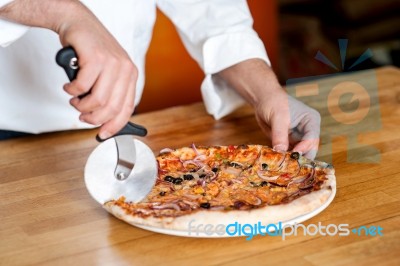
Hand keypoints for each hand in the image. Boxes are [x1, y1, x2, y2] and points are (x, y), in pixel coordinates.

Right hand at [57, 3, 136, 138]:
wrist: (79, 23)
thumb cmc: (92, 50)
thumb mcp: (108, 72)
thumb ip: (110, 92)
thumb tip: (106, 121)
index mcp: (131, 75)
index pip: (127, 109)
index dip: (114, 125)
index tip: (103, 134)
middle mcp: (125, 69)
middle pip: (112, 108)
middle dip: (94, 118)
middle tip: (83, 115)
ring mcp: (112, 63)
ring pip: (97, 100)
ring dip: (81, 105)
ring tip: (75, 99)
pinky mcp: (96, 58)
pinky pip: (82, 86)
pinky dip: (72, 90)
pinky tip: (69, 85)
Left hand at [218, 59, 320, 158]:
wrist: (263, 100)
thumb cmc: (274, 102)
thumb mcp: (278, 117)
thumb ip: (280, 134)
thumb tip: (280, 151)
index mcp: (311, 121)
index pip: (312, 138)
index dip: (304, 148)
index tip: (294, 154)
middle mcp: (308, 131)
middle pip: (309, 149)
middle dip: (300, 158)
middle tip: (291, 167)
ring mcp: (298, 138)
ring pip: (299, 154)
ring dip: (292, 161)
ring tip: (284, 168)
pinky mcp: (289, 143)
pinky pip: (289, 154)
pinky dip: (285, 160)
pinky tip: (278, 165)